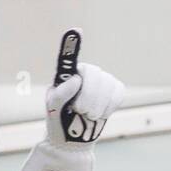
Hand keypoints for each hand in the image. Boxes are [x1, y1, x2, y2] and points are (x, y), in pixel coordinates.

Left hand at [16, 35, 125, 170]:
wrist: (73, 140)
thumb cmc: (59, 122)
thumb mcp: (53, 109)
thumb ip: (61, 94)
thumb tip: (76, 80)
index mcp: (66, 75)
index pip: (69, 57)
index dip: (73, 43)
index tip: (75, 30)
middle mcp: (84, 74)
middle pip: (94, 74)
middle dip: (89, 95)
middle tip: (80, 111)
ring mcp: (101, 81)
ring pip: (107, 84)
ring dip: (97, 104)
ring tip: (87, 115)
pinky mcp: (114, 90)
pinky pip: (117, 92)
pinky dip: (109, 106)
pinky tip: (100, 113)